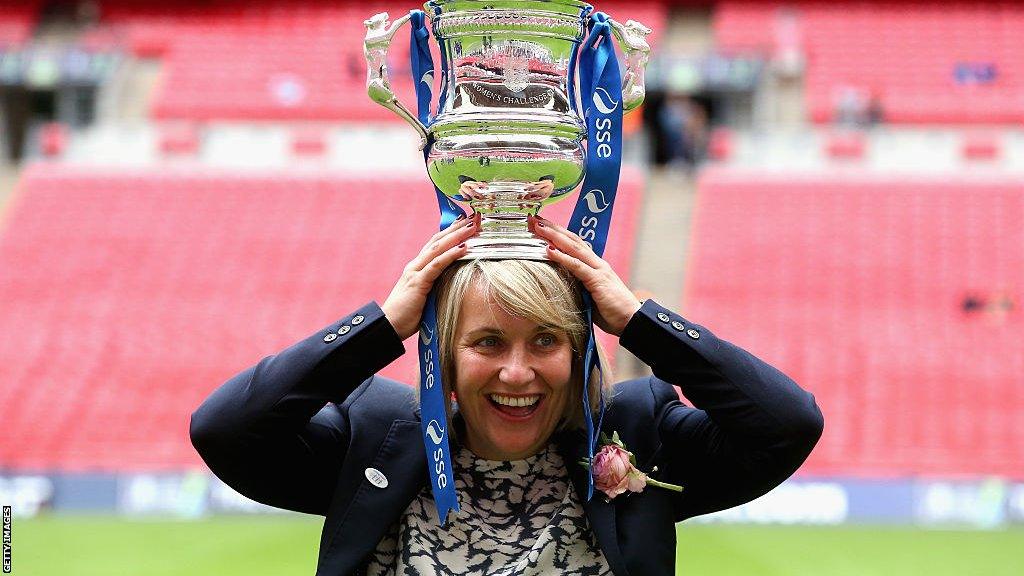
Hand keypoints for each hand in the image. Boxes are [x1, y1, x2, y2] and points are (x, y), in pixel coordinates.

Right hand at [381, 213, 478, 338]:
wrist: (388, 326)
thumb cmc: (407, 316)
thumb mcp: (425, 297)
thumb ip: (436, 288)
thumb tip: (454, 286)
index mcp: (417, 268)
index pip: (435, 244)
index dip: (450, 232)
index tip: (465, 222)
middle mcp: (416, 265)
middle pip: (438, 240)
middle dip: (456, 228)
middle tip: (473, 217)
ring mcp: (416, 272)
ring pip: (438, 248)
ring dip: (457, 236)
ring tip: (472, 226)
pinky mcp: (418, 282)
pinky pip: (437, 265)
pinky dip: (451, 254)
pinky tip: (464, 247)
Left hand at [528, 215, 641, 335]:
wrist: (631, 321)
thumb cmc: (611, 312)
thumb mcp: (589, 296)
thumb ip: (577, 287)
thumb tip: (559, 286)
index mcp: (595, 266)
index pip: (574, 244)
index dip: (557, 234)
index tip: (540, 226)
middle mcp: (597, 263)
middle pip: (572, 240)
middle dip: (552, 228)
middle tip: (534, 218)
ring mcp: (598, 270)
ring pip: (573, 248)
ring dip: (554, 236)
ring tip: (538, 227)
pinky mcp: (598, 280)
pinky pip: (577, 266)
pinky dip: (563, 257)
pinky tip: (549, 250)